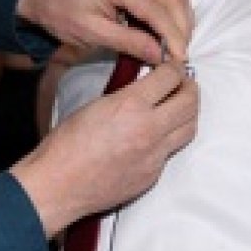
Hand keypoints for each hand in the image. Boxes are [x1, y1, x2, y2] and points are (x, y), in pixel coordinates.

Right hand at [10, 61, 197, 236]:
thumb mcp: (95, 106)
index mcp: (130, 105)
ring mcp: (154, 155)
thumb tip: (145, 88)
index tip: (172, 67)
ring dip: (189, 113)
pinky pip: (171, 151)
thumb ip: (126, 95)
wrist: (60, 184)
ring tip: (179, 106)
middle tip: (184, 83)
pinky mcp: (153, 174)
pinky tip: (158, 134)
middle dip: (190, 87)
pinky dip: (170, 138)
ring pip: (190, 128)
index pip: (171, 77)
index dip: (174, 68)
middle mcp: (149, 129)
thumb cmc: (66, 144)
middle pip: (190, 102)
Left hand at [16, 0, 192, 67]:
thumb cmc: (61, 12)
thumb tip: (160, 55)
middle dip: (182, 28)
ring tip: (175, 46)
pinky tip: (166, 32)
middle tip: (180, 56)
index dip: (173, 36)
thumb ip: (128, 42)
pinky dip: (171, 12)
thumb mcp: (92, 33)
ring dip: (180, 19)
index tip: (180, 59)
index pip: (157, 10)